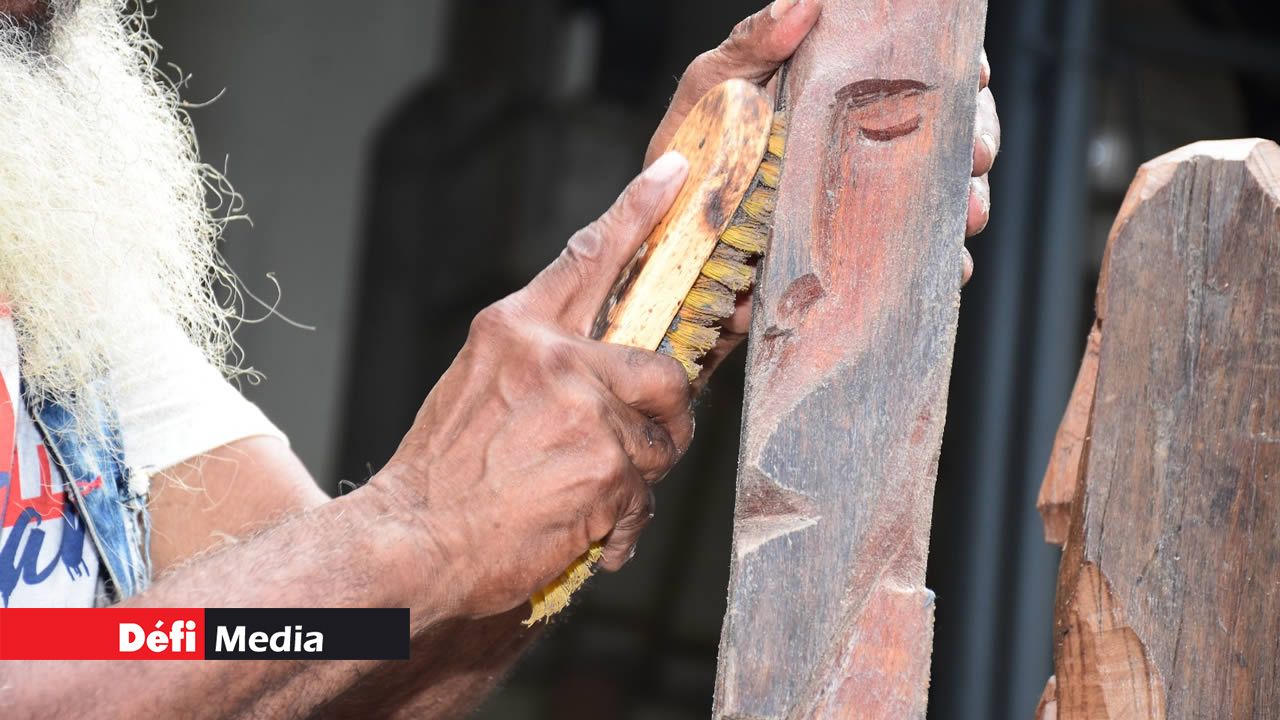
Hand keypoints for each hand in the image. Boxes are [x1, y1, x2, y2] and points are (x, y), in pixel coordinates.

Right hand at [372, 153, 694, 619]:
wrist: (406, 544)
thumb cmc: (441, 476)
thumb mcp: (479, 388)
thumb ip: (543, 363)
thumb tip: (609, 368)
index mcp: (516, 329)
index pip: (589, 255)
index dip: (640, 210)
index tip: (676, 174)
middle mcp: (552, 357)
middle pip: (663, 367)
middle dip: (667, 412)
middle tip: (648, 441)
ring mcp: (583, 409)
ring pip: (661, 439)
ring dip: (637, 477)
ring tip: (589, 498)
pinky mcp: (604, 465)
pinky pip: (646, 496)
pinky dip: (622, 526)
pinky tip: (588, 534)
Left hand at [645, 0, 1000, 386]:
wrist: (665, 236)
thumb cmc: (689, 151)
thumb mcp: (711, 88)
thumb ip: (751, 44)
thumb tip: (800, 0)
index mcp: (838, 91)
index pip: (913, 66)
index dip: (955, 67)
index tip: (971, 76)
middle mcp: (861, 140)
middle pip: (945, 127)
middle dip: (975, 137)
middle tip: (977, 156)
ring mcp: (863, 195)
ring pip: (939, 189)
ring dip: (965, 200)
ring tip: (968, 216)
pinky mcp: (856, 249)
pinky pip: (911, 252)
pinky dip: (939, 261)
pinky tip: (951, 269)